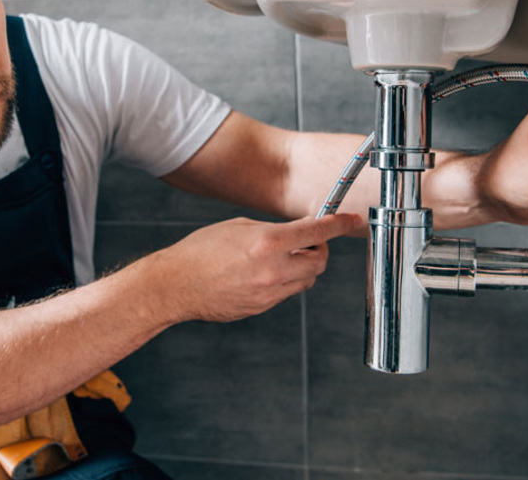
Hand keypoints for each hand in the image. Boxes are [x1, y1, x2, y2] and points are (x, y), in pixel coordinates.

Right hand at [155, 213, 361, 322]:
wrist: (175, 286)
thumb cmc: (200, 251)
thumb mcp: (239, 227)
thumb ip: (273, 230)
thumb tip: (298, 232)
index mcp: (267, 242)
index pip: (317, 232)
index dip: (339, 224)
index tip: (352, 220)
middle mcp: (273, 270)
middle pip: (319, 261)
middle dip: (318, 249)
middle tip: (307, 241)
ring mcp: (269, 293)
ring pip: (307, 280)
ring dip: (303, 267)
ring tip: (279, 258)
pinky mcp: (262, 308)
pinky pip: (287, 293)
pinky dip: (285, 281)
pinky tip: (262, 273)